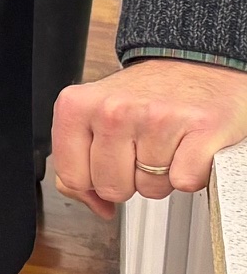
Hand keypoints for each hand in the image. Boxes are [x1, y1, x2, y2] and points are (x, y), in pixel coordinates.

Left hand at [51, 58, 246, 218]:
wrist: (196, 68)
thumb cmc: (146, 95)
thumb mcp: (94, 115)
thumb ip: (76, 159)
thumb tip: (94, 205)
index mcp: (77, 106)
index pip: (72, 178)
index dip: (94, 180)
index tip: (110, 161)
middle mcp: (114, 109)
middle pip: (112, 188)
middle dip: (129, 179)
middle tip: (143, 150)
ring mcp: (158, 118)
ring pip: (151, 189)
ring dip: (162, 175)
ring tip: (167, 143)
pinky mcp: (201, 128)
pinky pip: (185, 182)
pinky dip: (191, 174)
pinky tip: (189, 148)